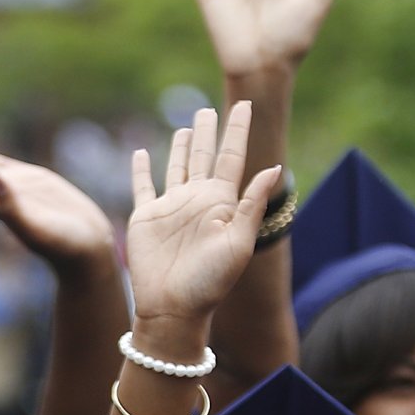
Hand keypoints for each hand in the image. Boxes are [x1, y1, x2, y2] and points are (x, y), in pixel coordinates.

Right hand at [126, 104, 284, 326]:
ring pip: (176, 167)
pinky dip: (141, 170)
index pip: (231, 157)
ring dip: (180, 146)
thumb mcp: (238, 243)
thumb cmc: (210, 282)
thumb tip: (274, 167)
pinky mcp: (146, 218)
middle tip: (209, 108)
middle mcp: (197, 200)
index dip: (237, 130)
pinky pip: (142, 187)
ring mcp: (171, 208)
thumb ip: (252, 204)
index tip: (246, 104)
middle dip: (208, 131)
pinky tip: (140, 153)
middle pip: (203, 156)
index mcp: (222, 202)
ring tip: (186, 125)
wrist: (174, 310)